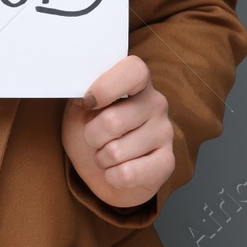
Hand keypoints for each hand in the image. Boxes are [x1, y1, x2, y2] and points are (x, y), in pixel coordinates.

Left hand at [62, 54, 174, 210]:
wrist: (104, 173)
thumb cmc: (92, 134)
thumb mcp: (78, 110)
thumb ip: (81, 94)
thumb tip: (81, 92)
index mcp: (136, 83)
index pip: (134, 70)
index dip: (106, 87)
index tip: (88, 102)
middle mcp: (156, 103)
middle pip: (113, 120)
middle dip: (91, 136)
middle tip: (93, 138)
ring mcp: (165, 132)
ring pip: (116, 151)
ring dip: (101, 158)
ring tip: (106, 155)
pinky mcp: (167, 162)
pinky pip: (128, 174)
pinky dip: (112, 176)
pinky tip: (117, 171)